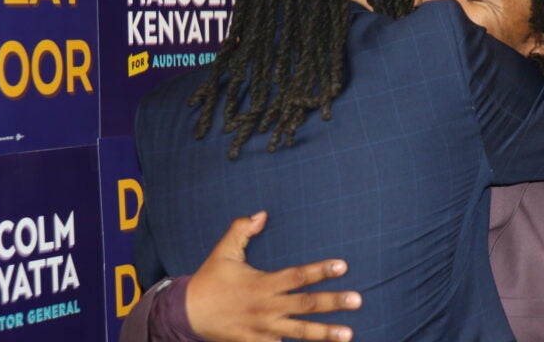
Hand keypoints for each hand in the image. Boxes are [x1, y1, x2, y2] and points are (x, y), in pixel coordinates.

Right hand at [186, 212, 361, 341]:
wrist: (186, 314)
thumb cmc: (210, 280)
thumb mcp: (224, 251)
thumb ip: (241, 230)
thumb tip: (261, 214)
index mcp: (262, 284)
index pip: (297, 275)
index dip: (320, 270)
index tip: (342, 266)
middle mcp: (266, 307)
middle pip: (305, 305)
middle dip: (333, 303)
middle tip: (357, 300)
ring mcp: (263, 329)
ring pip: (299, 332)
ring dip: (324, 334)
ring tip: (349, 334)